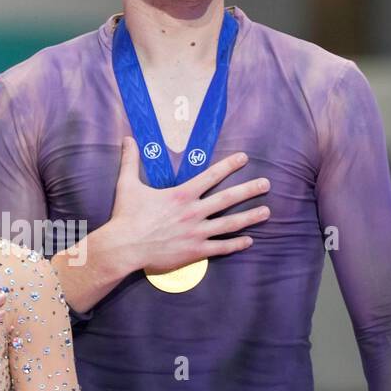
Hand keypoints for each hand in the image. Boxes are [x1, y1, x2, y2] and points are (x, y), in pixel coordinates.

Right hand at [108, 138, 270, 274]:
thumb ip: (130, 161)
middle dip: (249, 189)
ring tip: (266, 211)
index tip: (244, 158)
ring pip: (230, 224)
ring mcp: (196, 233)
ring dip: (250, 217)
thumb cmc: (126, 217)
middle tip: (266, 184)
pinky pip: (221, 248)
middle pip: (228, 198)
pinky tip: (249, 241)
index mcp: (181, 194)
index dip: (230, 165)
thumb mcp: (127, 185)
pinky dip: (236, 244)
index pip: (211, 175)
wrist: (124, 247)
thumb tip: (127, 139)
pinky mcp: (195, 251)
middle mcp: (194, 212)